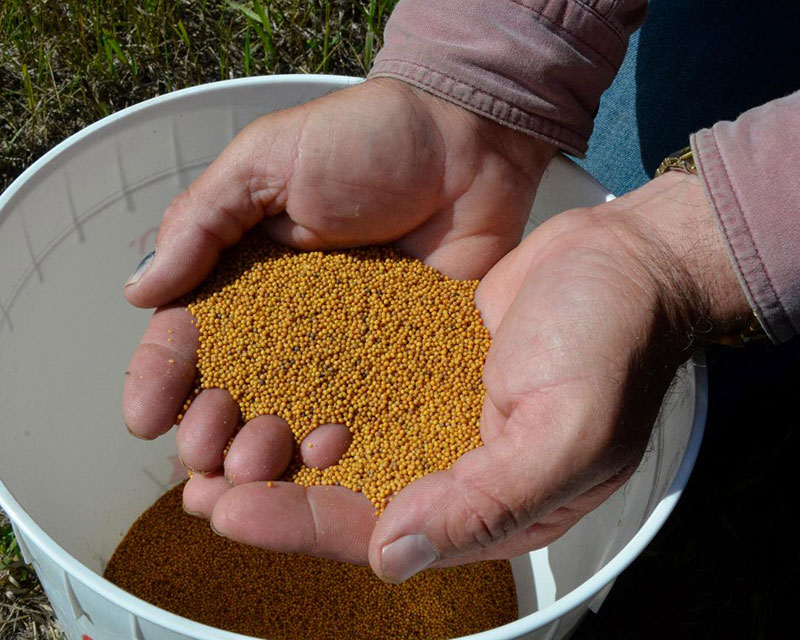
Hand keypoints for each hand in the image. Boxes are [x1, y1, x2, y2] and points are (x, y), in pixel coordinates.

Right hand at [122, 78, 553, 559]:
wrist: (464, 141)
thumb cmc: (360, 137)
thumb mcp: (264, 162)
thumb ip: (201, 222)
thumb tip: (136, 292)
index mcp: (242, 277)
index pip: (189, 337)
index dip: (162, 379)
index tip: (144, 417)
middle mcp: (287, 324)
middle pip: (235, 392)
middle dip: (209, 431)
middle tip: (204, 457)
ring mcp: (344, 349)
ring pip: (293, 415)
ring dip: (266, 451)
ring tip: (256, 467)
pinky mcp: (400, 361)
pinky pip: (366, 412)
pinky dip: (342, 442)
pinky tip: (325, 459)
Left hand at [178, 170, 751, 580]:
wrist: (629, 260)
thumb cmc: (614, 344)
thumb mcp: (567, 433)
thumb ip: (484, 506)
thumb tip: (392, 558)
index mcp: (490, 506)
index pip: (380, 532)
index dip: (300, 527)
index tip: (228, 511)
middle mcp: (454, 467)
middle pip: (345, 495)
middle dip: (269, 493)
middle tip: (194, 480)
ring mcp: (436, 412)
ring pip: (341, 443)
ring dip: (276, 443)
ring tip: (209, 434)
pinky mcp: (424, 362)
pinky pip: (357, 385)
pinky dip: (307, 387)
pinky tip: (260, 378)